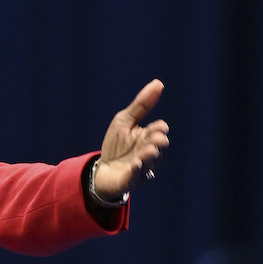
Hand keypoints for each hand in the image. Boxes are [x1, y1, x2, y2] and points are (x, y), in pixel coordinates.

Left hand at [94, 79, 170, 199]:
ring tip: (148, 150)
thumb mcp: (125, 120)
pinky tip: (136, 164)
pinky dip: (137, 170)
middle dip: (156, 142)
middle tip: (157, 138)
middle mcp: (148, 153)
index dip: (159, 129)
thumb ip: (141, 105)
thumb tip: (158, 83)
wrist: (103, 170)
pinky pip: (136, 175)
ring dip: (148, 155)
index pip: (157, 131)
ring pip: (149, 162)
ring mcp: (142, 167)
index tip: (159, 126)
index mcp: (148, 137)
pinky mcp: (131, 180)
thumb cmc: (117, 145)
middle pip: (156, 146)